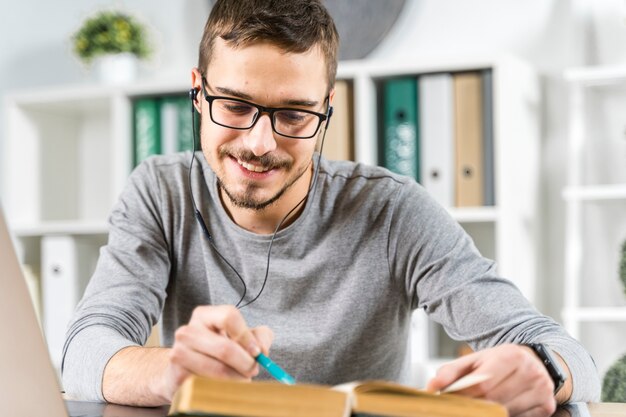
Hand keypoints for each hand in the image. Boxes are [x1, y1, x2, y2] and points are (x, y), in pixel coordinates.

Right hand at [162, 305, 272, 400]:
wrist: (184, 369)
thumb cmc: (218, 349)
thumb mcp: (242, 336)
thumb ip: (259, 337)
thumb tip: (261, 351)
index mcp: (204, 315)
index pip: (229, 317)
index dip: (246, 336)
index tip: (257, 352)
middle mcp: (187, 331)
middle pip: (225, 348)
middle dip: (246, 363)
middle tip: (253, 371)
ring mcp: (179, 353)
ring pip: (218, 370)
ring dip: (237, 378)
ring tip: (241, 379)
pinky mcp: (177, 375)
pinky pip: (208, 385)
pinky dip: (223, 389)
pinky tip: (225, 386)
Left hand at [426, 344, 556, 416]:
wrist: (535, 361)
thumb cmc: (499, 362)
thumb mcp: (475, 360)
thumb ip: (451, 372)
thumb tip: (431, 387)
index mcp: (510, 356)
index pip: (484, 383)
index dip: (465, 395)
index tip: (451, 401)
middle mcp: (530, 372)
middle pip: (495, 400)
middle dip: (474, 407)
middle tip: (461, 408)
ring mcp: (542, 391)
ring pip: (507, 412)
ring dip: (489, 413)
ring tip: (479, 408)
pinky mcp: (547, 407)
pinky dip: (506, 416)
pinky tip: (499, 409)